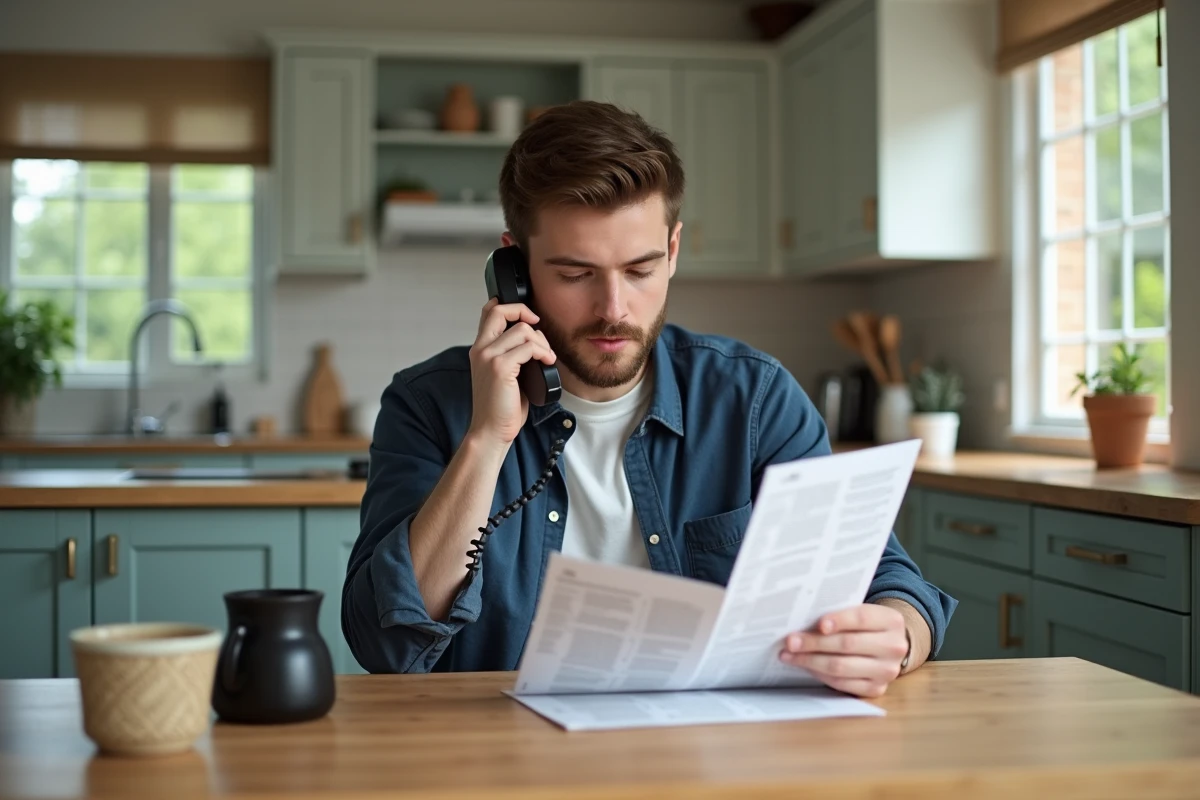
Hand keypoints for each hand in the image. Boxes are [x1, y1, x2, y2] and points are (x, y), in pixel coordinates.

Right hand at [467, 297, 555, 446]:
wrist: (490, 430)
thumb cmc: (500, 407)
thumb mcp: (504, 375)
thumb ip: (511, 354)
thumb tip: (535, 339)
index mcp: (480, 350)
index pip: (489, 311)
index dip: (511, 307)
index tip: (529, 318)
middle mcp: (481, 350)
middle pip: (501, 310)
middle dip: (526, 313)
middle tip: (539, 331)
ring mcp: (489, 357)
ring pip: (522, 330)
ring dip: (542, 342)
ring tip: (546, 357)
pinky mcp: (501, 367)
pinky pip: (529, 347)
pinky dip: (543, 353)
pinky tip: (547, 363)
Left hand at [778, 603, 908, 697]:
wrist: (888, 646)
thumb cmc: (866, 626)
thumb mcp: (862, 613)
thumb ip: (840, 614)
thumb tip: (803, 620)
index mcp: (891, 621)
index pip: (861, 618)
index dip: (839, 620)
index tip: (818, 624)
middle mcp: (894, 647)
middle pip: (848, 644)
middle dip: (814, 643)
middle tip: (790, 641)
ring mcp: (886, 671)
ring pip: (841, 667)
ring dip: (810, 661)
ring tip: (789, 655)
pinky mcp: (876, 689)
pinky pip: (842, 684)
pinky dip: (820, 675)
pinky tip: (805, 666)